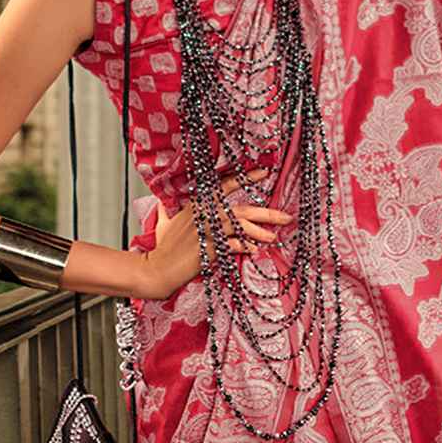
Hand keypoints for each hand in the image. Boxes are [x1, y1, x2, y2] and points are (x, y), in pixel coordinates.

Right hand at [138, 169, 293, 300]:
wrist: (156, 270)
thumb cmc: (162, 249)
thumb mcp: (164, 224)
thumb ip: (168, 213)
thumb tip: (164, 207)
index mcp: (196, 205)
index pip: (224, 185)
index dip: (245, 178)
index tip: (265, 172)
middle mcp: (202, 215)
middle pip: (240, 209)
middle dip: (266, 212)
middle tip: (286, 216)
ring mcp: (205, 232)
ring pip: (239, 226)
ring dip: (259, 232)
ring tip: (273, 237)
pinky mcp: (208, 249)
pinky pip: (233, 245)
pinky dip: (245, 246)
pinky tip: (254, 249)